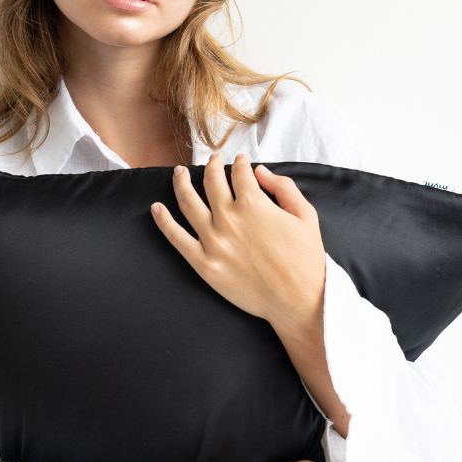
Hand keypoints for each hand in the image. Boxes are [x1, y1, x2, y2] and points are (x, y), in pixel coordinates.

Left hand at [150, 153, 326, 333]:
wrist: (298, 301)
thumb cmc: (306, 259)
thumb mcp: (305, 215)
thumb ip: (283, 187)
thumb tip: (259, 171)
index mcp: (254, 204)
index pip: (240, 173)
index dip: (241, 163)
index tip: (240, 161)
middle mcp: (229, 219)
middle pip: (212, 181)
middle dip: (212, 166)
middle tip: (213, 160)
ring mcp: (213, 242)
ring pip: (188, 202)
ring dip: (181, 182)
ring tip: (179, 172)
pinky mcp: (204, 264)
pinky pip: (177, 238)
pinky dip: (164, 221)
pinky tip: (156, 208)